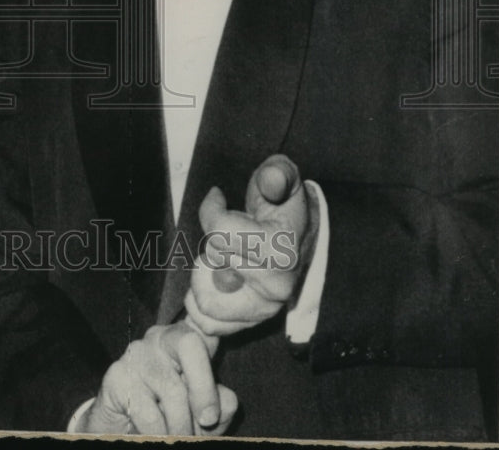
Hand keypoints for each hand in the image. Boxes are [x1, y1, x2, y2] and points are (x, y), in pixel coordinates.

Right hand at [78, 321, 236, 434]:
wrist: (126, 431)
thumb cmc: (174, 418)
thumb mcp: (205, 414)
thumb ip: (221, 406)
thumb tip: (225, 401)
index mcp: (188, 339)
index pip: (205, 320)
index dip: (215, 323)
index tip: (219, 361)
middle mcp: (161, 337)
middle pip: (190, 343)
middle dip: (204, 391)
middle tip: (206, 423)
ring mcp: (136, 353)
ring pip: (172, 390)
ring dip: (181, 426)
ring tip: (179, 437)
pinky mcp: (117, 376)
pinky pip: (148, 412)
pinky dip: (159, 434)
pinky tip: (156, 435)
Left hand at [184, 154, 318, 337]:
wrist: (299, 237)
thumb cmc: (283, 204)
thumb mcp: (284, 178)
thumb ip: (277, 174)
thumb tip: (272, 180)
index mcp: (280, 249)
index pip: (220, 231)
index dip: (211, 208)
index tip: (218, 197)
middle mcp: (274, 286)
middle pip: (211, 262)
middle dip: (212, 242)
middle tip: (227, 234)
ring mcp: (263, 308)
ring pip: (206, 301)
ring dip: (202, 275)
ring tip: (218, 259)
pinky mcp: (250, 322)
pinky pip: (209, 325)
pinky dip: (199, 305)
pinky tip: (208, 281)